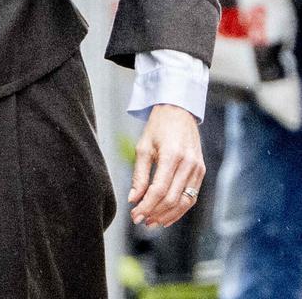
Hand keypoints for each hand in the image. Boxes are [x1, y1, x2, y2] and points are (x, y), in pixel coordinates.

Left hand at [129, 104, 204, 228]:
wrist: (179, 112)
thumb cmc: (158, 127)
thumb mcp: (143, 147)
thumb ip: (139, 175)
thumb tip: (133, 199)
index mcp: (172, 155)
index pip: (159, 190)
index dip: (146, 206)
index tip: (135, 215)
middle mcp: (188, 164)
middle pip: (172, 199)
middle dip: (154, 213)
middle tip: (140, 220)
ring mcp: (198, 168)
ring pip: (184, 202)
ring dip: (167, 216)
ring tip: (151, 222)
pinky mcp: (201, 171)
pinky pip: (191, 197)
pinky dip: (179, 210)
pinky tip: (166, 216)